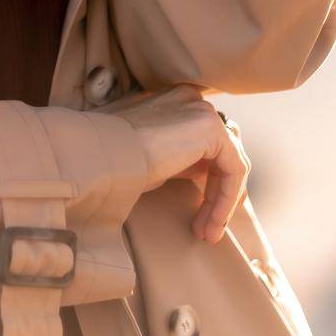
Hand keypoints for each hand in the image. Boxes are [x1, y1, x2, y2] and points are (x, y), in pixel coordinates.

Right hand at [96, 82, 250, 243]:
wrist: (102, 155)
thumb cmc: (114, 160)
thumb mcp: (152, 157)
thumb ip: (179, 156)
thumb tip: (200, 174)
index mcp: (177, 104)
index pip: (208, 145)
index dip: (209, 183)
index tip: (200, 217)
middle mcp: (193, 101)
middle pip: (222, 154)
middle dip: (216, 197)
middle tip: (205, 231)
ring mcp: (203, 111)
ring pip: (230, 164)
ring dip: (221, 204)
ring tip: (207, 234)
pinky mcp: (212, 128)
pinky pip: (233, 169)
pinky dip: (225, 200)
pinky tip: (212, 224)